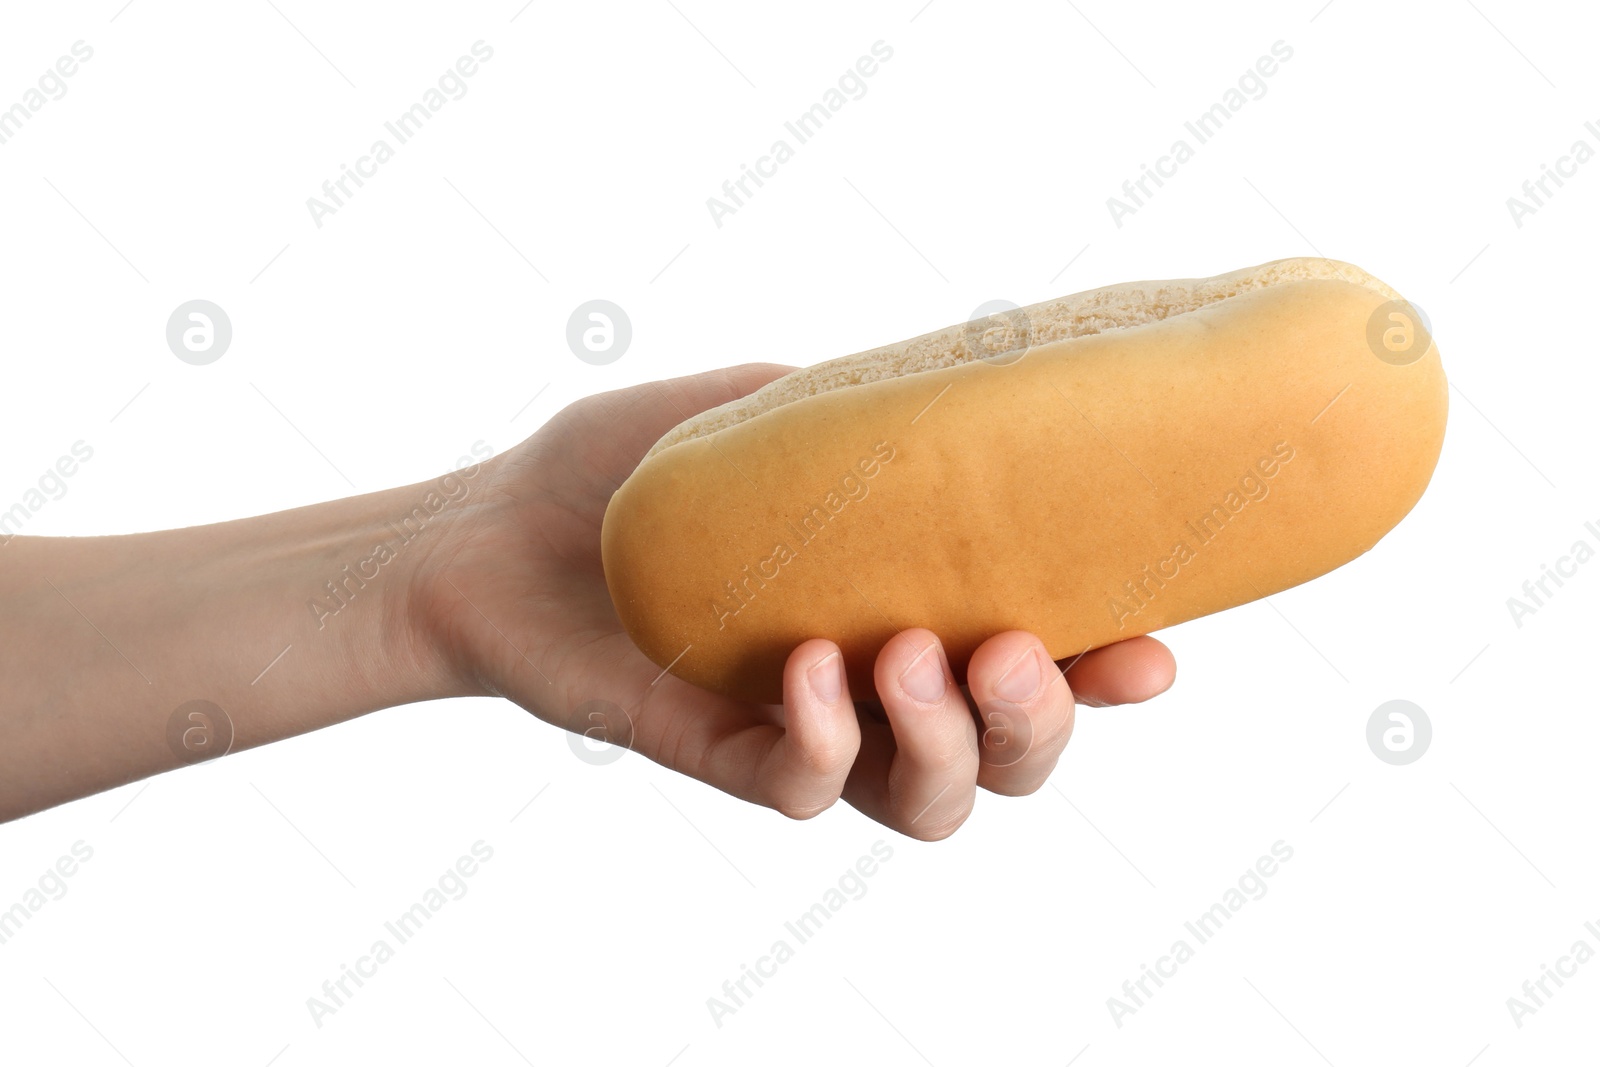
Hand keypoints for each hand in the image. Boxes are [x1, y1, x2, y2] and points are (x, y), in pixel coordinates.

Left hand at [412, 364, 1176, 838]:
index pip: (1039, 656)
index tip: (1157, 654)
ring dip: (945, 743)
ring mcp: (803, 730)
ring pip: (931, 803)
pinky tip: (804, 666)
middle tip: (1014, 653)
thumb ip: (860, 407)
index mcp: (906, 601)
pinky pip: (808, 792)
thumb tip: (972, 371)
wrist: (493, 526)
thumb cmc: (623, 467)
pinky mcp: (725, 756)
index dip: (1111, 671)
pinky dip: (822, 739)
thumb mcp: (755, 408)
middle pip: (1010, 760)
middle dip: (1042, 725)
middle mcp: (872, 683)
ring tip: (903, 654)